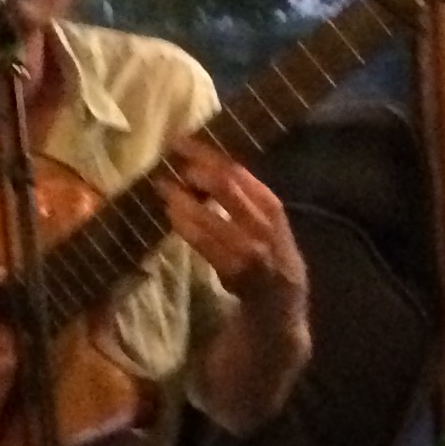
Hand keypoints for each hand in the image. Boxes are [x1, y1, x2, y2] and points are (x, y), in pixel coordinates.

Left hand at [157, 140, 306, 310]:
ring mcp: (250, 248)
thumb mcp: (265, 221)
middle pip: (226, 185)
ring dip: (182, 198)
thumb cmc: (269, 256)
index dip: (206, 153)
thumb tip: (201, 166)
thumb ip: (242, 197)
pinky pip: (203, 243)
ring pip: (210, 214)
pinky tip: (171, 215)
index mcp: (271, 206)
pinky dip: (185, 225)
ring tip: (164, 187)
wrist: (280, 304)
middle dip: (194, 170)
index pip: (237, 171)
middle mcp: (264, 224)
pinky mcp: (234, 270)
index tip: (181, 141)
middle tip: (170, 163)